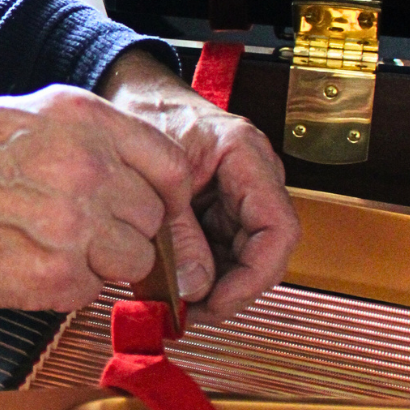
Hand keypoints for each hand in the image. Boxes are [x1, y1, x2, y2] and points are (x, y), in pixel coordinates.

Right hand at [0, 85, 192, 312]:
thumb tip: (137, 174)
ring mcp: (75, 227)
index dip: (166, 196)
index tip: (154, 208)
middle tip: (86, 229)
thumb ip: (95, 138)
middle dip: (127, 229)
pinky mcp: (54, 277)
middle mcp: (91, 171)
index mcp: (89, 123)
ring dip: (103, 261)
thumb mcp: (35, 114)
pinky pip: (90, 291)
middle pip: (154, 219)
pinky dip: (67, 285)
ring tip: (56, 246)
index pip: (172, 168)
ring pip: (132, 261)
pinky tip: (29, 261)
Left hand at [98, 50, 298, 320]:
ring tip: (172, 302)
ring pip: (241, 259)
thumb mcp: (154, 175)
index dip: (253, 276)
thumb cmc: (144, 114)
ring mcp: (238, 196)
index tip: (218, 302)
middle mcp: (253, 179)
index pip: (278, 230)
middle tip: (187, 313)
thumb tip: (194, 290)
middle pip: (263, 252)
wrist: (131, 96)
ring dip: (211, 287)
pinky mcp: (218, 211)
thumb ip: (176, 234)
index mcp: (247, 157)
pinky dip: (198, 273)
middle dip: (229, 290)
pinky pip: (219, 252)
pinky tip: (170, 285)